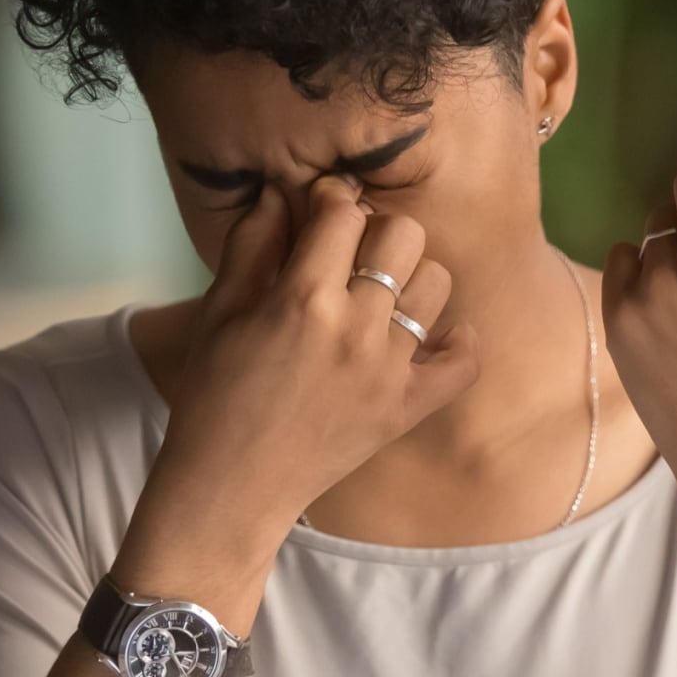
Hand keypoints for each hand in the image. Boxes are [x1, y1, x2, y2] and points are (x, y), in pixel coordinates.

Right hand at [154, 173, 483, 525]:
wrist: (232, 486)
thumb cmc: (214, 395)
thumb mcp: (220, 312)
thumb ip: (251, 244)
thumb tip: (281, 190)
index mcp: (301, 299)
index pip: (343, 212)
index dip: (331, 200)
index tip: (321, 212)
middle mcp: (354, 329)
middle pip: (403, 235)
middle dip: (376, 231)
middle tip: (351, 255)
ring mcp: (388, 370)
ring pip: (436, 283)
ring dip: (410, 279)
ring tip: (381, 296)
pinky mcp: (407, 408)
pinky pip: (463, 362)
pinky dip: (457, 343)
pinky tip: (432, 335)